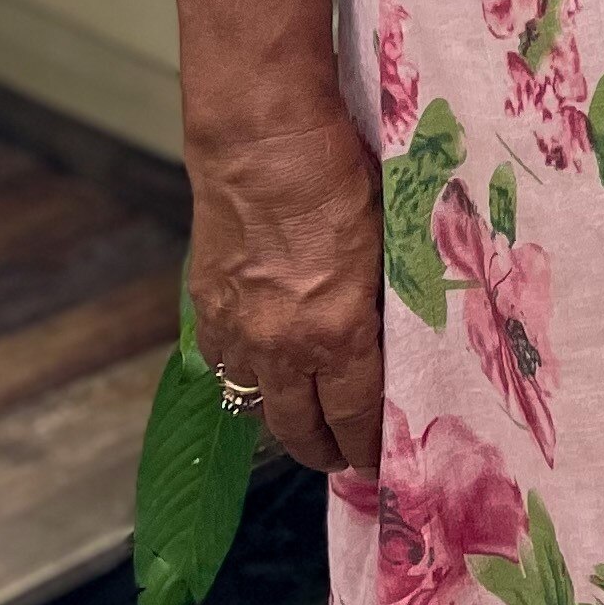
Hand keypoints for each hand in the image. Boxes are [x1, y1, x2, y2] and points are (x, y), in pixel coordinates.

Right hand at [188, 111, 385, 476]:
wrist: (262, 142)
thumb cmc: (341, 179)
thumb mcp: (388, 242)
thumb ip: (388, 299)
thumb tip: (396, 333)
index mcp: (338, 334)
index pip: (357, 416)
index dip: (368, 447)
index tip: (377, 463)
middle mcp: (281, 346)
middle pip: (299, 428)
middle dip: (324, 451)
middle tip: (341, 458)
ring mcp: (237, 329)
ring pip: (254, 401)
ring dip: (280, 415)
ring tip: (302, 421)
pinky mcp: (207, 305)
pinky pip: (224, 360)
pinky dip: (243, 371)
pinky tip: (260, 365)